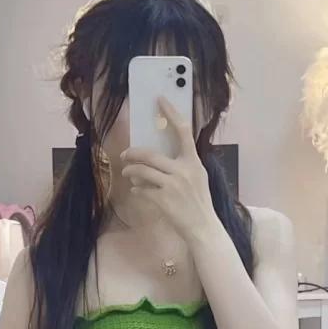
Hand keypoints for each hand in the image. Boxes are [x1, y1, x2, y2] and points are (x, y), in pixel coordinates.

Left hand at [120, 97, 216, 240]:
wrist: (203, 228)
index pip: (183, 132)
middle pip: (151, 154)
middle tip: (125, 154)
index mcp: (193, 162)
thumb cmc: (199, 204)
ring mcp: (172, 186)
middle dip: (133, 153)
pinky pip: (143, 189)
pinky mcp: (163, 200)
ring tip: (127, 172)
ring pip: (143, 171)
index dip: (171, 114)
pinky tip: (137, 190)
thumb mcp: (198, 179)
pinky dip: (137, 189)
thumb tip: (159, 159)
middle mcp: (183, 171)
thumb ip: (183, 165)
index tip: (160, 100)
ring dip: (131, 171)